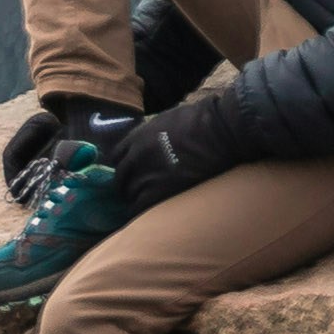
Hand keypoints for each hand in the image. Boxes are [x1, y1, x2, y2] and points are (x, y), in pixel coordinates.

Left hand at [129, 87, 259, 200]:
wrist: (218, 132)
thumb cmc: (199, 120)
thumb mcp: (165, 120)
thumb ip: (150, 134)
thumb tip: (149, 142)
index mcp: (137, 138)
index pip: (115, 158)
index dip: (122, 166)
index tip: (128, 173)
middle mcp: (136, 157)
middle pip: (121, 178)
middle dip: (125, 186)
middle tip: (133, 192)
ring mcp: (147, 174)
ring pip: (130, 194)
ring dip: (135, 199)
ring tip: (143, 204)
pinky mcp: (161, 191)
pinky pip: (142, 207)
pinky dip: (142, 211)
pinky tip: (148, 213)